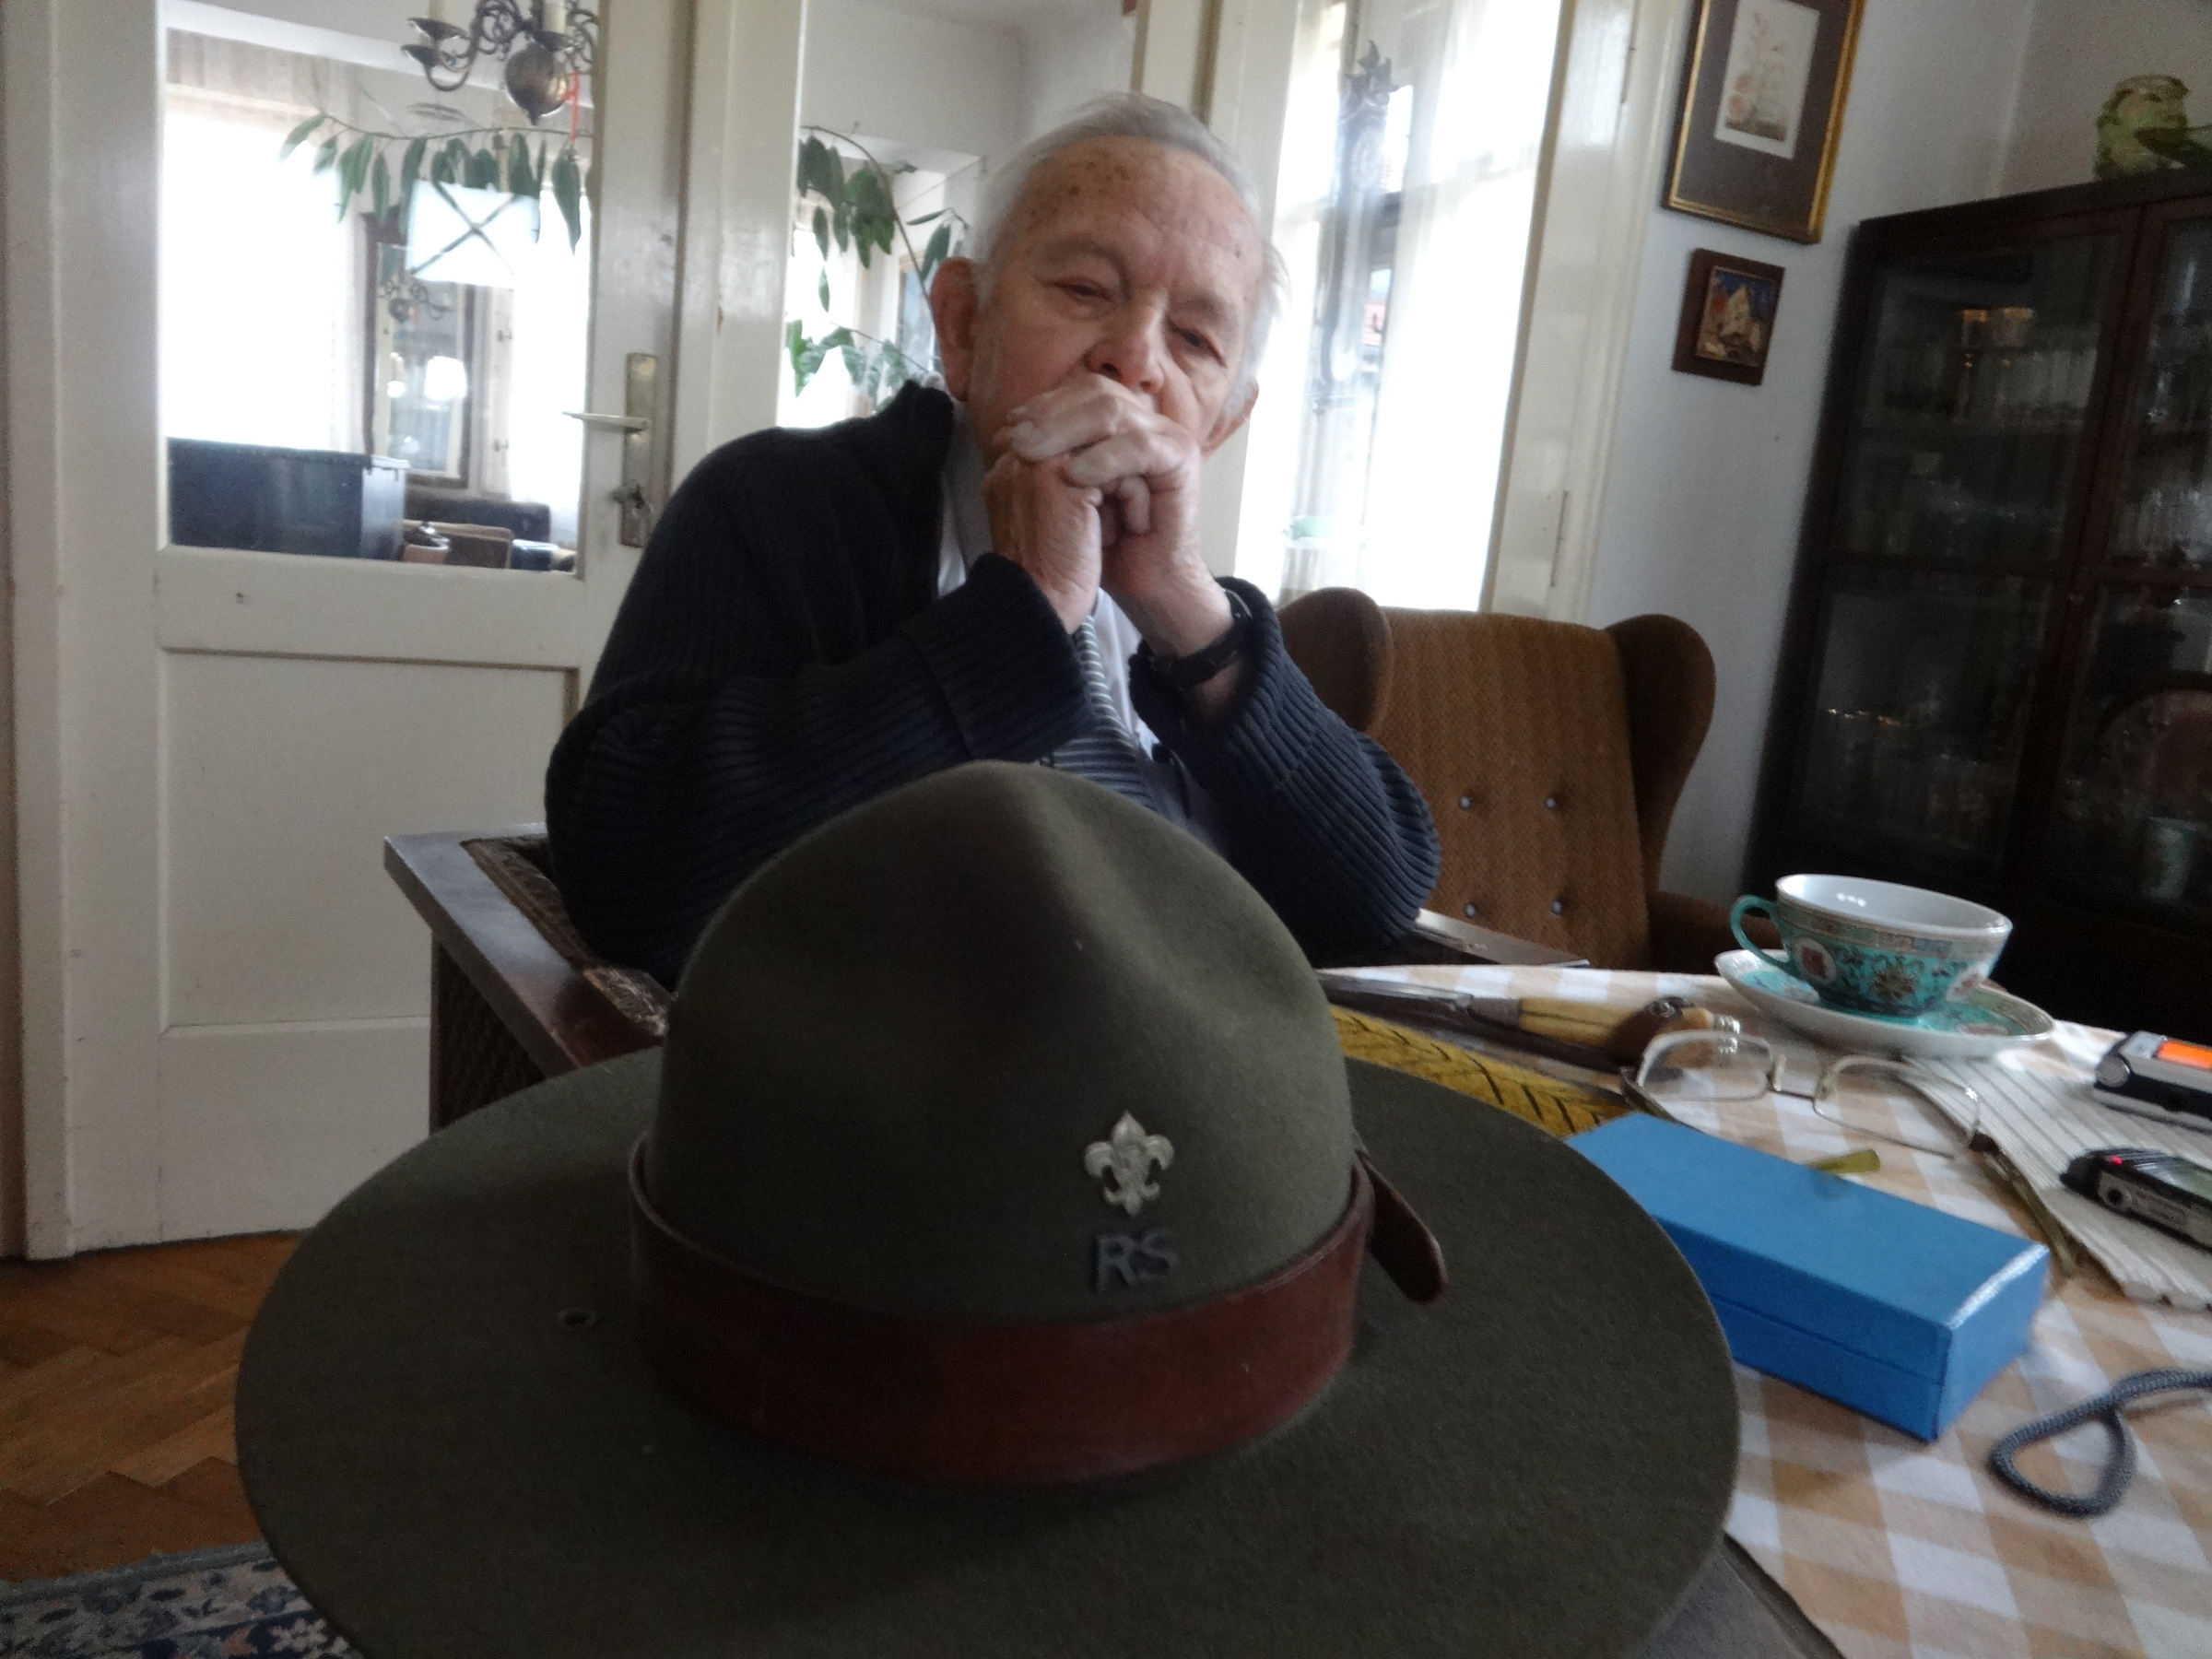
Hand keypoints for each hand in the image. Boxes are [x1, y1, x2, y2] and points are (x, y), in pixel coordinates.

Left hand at [1004, 375, 1230, 657]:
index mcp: (1121, 420)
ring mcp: (1166, 435)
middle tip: (1016, 442)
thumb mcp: (1066, 487)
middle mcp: (1146, 420)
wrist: (1144, 580)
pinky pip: (1138, 447)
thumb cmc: (1103, 539)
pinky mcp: (1181, 458)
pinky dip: (1103, 459)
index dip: (1042, 405)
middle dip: (1049, 415)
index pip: (1078, 391)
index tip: (1007, 428)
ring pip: (1112, 412)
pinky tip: (1074, 475)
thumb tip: (1007, 424)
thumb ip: (1048, 452)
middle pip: (1095, 393)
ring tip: (1033, 456)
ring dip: (1066, 432)